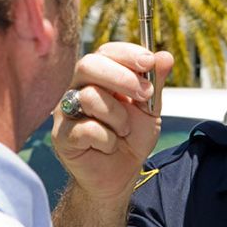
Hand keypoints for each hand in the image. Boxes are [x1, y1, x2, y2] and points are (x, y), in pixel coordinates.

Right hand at [51, 42, 173, 202]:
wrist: (121, 175)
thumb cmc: (131, 138)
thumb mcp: (150, 108)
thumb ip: (156, 82)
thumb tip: (165, 55)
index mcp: (100, 76)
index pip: (106, 51)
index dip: (127, 53)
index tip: (149, 62)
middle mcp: (79, 88)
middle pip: (88, 65)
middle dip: (122, 78)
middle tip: (145, 94)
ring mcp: (66, 110)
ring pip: (89, 97)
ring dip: (118, 117)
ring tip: (124, 130)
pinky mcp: (61, 135)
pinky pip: (86, 128)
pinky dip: (107, 139)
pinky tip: (109, 146)